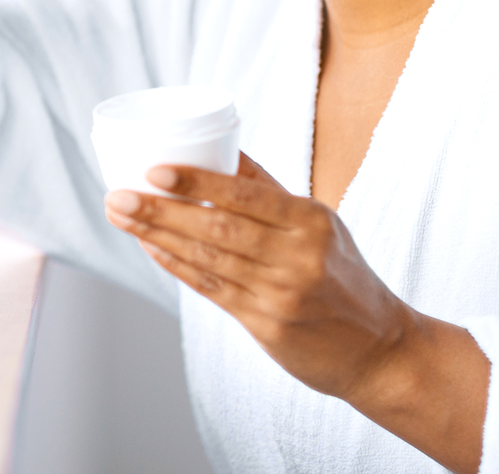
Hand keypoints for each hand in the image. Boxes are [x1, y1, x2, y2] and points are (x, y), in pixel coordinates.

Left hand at [103, 153, 488, 473]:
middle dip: (160, 210)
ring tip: (122, 216)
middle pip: (217, 227)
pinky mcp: (268, 326)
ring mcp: (281, 294)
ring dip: (158, 236)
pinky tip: (151, 249)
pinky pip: (213, 290)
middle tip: (117, 195)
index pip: (246, 195)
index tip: (154, 170)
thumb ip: (272, 192)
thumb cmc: (343, 276)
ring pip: (208, 259)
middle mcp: (297, 257)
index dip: (198, 182)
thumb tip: (225, 149)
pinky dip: (178, 267)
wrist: (380, 349)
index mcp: (311, 221)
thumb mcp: (320, 225)